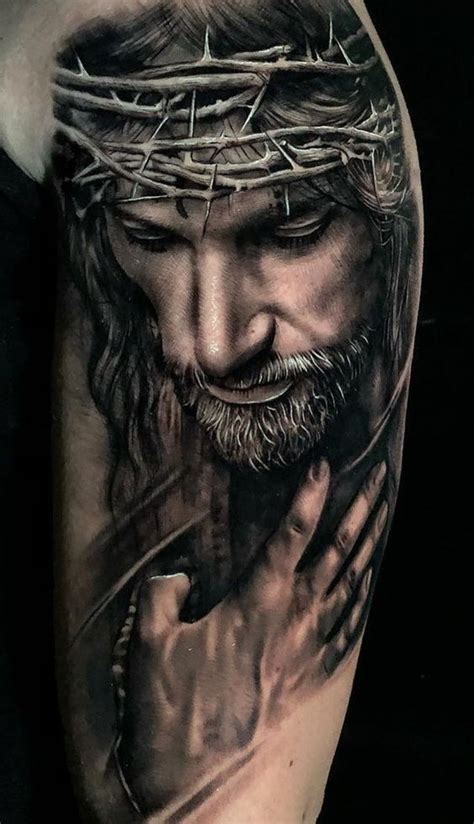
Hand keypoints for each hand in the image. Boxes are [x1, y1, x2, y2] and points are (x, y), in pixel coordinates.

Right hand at [116, 460, 387, 814]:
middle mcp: (296, 620)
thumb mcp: (152, 647)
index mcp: (258, 604)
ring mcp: (312, 649)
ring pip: (351, 583)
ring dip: (369, 544)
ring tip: (384, 513)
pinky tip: (370, 583)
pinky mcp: (316, 676)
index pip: (291, 535)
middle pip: (337, 552)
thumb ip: (164, 595)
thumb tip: (178, 575)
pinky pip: (351, 627)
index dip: (308, 496)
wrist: (208, 789)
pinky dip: (365, 597)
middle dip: (360, 508)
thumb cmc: (179, 716)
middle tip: (380, 475)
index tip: (323, 464)